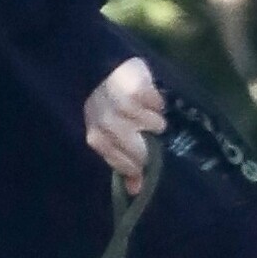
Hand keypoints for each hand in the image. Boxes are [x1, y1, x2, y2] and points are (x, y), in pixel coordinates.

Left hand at [84, 56, 166, 194]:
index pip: (126, 165)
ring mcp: (121, 107)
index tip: (142, 156)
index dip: (137, 164)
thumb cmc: (108, 108)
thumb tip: (136, 191)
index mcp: (97, 139)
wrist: (102, 67)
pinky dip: (157, 102)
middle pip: (142, 151)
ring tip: (143, 110)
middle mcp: (107, 124)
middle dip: (148, 145)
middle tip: (145, 133)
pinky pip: (159, 105)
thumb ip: (123, 163)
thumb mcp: (109, 136)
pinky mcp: (137, 89)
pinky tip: (147, 97)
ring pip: (155, 126)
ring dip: (154, 119)